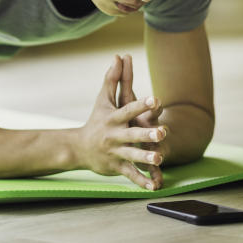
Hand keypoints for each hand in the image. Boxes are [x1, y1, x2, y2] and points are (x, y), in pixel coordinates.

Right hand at [79, 55, 166, 189]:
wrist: (79, 148)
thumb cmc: (96, 120)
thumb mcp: (103, 100)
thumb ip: (112, 79)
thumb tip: (118, 56)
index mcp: (113, 118)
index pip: (128, 109)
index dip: (142, 105)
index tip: (156, 100)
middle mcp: (114, 135)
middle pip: (132, 134)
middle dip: (147, 134)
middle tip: (163, 132)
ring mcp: (115, 152)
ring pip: (132, 156)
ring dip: (146, 158)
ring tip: (160, 158)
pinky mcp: (117, 167)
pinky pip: (131, 175)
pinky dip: (142, 182)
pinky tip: (155, 186)